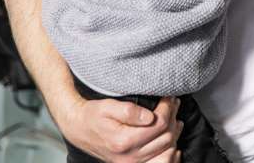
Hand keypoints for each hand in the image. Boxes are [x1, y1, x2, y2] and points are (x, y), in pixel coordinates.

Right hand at [56, 95, 181, 162]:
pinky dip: (171, 149)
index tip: (169, 97)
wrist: (79, 129)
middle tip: (173, 103)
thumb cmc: (93, 116)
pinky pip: (161, 160)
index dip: (168, 108)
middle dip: (173, 117)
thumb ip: (128, 111)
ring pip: (167, 148)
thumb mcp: (107, 107)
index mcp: (123, 140)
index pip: (159, 124)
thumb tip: (150, 116)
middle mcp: (129, 156)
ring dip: (174, 131)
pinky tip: (172, 136)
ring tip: (173, 116)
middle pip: (166, 137)